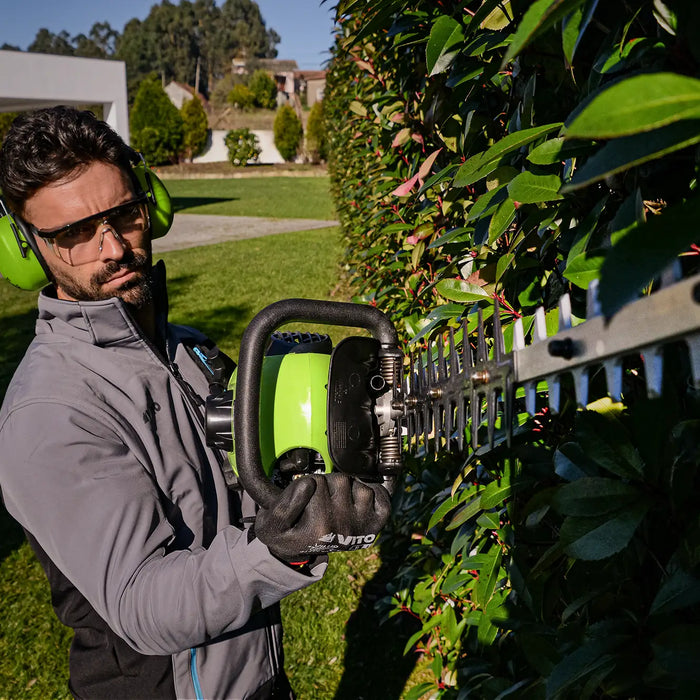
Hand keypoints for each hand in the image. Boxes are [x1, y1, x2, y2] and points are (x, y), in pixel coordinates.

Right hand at [254, 472, 391, 561]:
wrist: (301, 548)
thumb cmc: (287, 533)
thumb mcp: (272, 525)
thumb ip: (284, 506)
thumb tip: (309, 484)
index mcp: (319, 528)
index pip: (315, 482)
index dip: (305, 483)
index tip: (301, 496)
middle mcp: (343, 529)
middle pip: (338, 480)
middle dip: (327, 483)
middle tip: (318, 498)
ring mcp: (361, 527)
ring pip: (358, 485)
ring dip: (347, 487)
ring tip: (335, 501)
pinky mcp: (374, 525)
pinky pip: (379, 495)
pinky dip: (371, 492)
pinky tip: (356, 500)